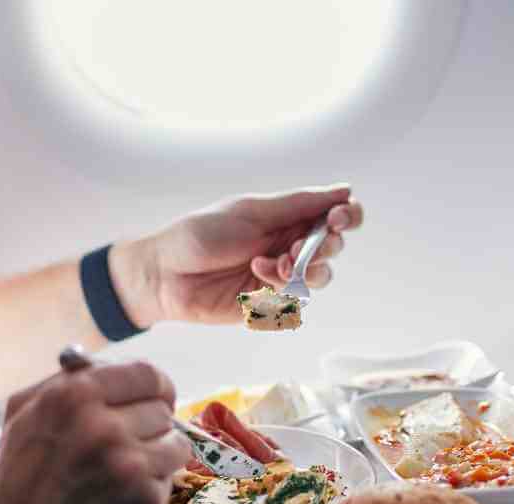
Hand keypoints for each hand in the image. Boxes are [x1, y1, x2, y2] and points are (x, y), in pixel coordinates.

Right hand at [0, 362, 189, 503]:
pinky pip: (169, 479)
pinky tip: (120, 498)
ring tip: (123, 474)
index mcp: (75, 395)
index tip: (154, 398)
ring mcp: (127, 463)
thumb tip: (107, 364)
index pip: (147, 374)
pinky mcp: (144, 498)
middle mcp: (104, 425)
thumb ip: (66, 381)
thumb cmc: (17, 482)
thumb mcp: (23, 413)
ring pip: (174, 443)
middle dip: (147, 426)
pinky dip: (151, 487)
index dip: (154, 388)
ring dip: (156, 457)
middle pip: (162, 408)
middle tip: (122, 447)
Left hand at [112, 185, 362, 325]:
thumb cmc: (200, 235)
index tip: (339, 218)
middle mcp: (288, 245)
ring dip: (305, 268)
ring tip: (274, 263)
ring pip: (320, 276)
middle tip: (298, 245)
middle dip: (325, 245)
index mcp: (286, 217)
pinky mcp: (268, 303)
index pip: (334, 214)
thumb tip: (344, 189)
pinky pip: (295, 300)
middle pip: (333, 247)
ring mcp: (279, 276)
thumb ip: (298, 204)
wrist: (165, 274)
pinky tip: (257, 275)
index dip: (347, 216)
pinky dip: (282, 287)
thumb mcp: (251, 212)